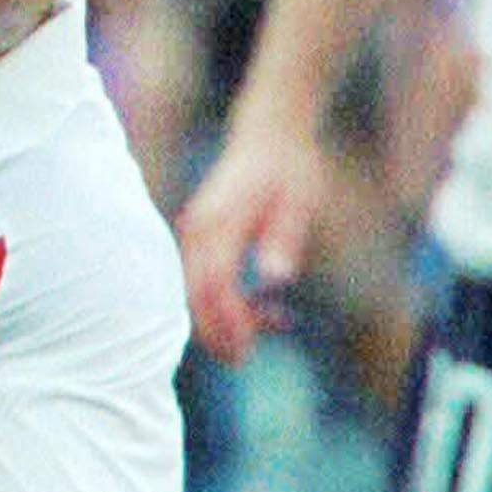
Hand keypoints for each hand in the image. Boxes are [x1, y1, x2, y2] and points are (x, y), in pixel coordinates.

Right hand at [178, 122, 330, 362]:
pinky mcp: (198, 238)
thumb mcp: (299, 201)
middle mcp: (196, 230)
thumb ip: (283, 239)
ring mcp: (192, 234)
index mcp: (218, 222)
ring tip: (269, 325)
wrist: (269, 132)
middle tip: (245, 359)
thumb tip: (274, 279)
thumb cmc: (289, 167)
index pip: (213, 285)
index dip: (227, 322)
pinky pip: (202, 280)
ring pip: (193, 293)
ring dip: (222, 319)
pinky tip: (262, 306)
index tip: (249, 347)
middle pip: (193, 297)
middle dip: (216, 333)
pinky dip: (223, 301)